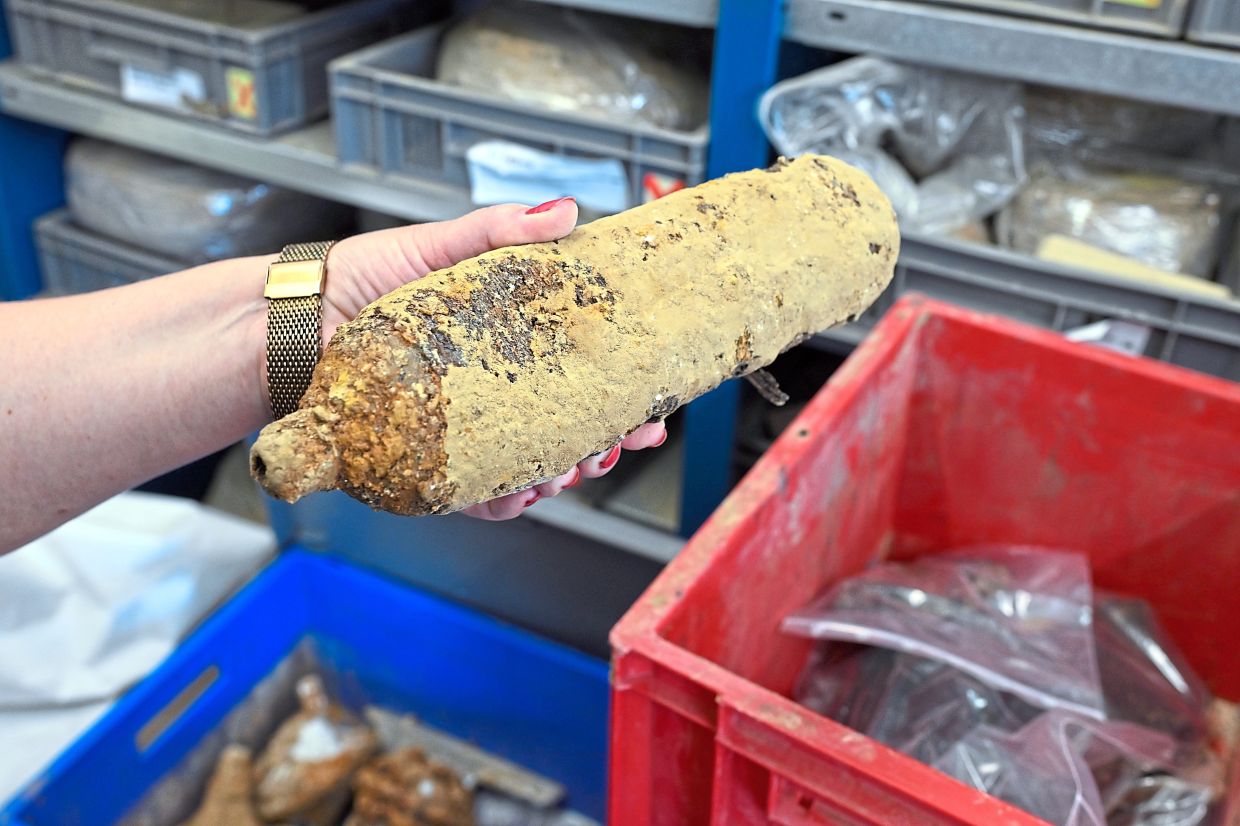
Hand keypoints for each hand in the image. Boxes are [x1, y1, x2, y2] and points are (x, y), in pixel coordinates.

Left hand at [321, 199, 666, 520]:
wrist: (282, 326)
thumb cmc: (355, 282)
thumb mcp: (435, 249)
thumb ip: (498, 233)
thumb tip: (565, 211)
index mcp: (508, 342)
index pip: (581, 370)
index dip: (624, 394)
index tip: (654, 407)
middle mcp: (492, 389)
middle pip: (569, 426)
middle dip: (603, 444)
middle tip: (617, 444)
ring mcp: (462, 429)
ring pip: (532, 465)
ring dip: (561, 474)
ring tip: (569, 467)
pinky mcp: (427, 461)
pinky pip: (476, 494)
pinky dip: (504, 498)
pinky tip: (519, 492)